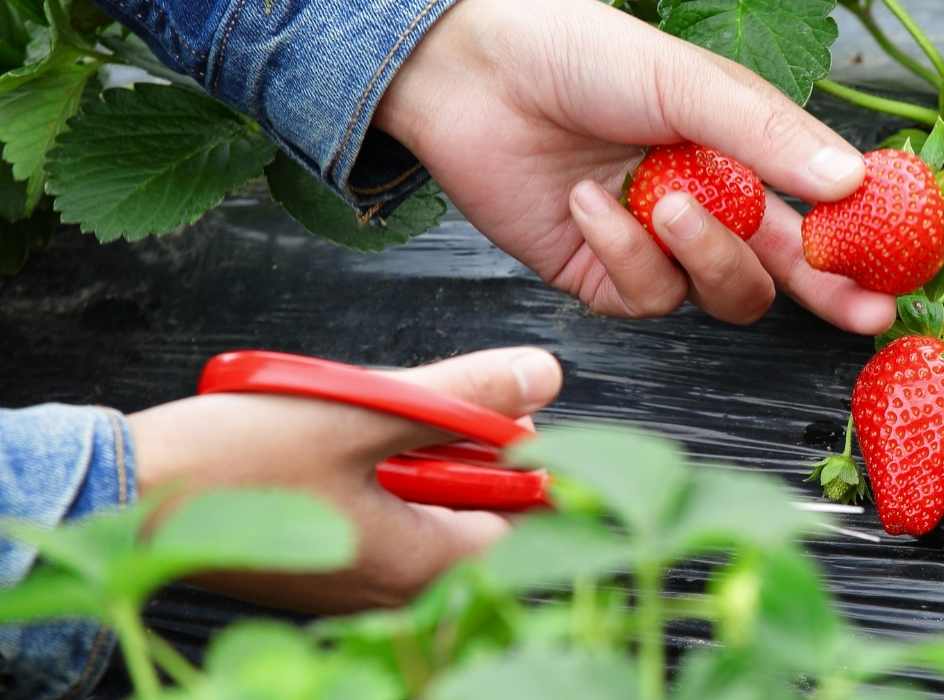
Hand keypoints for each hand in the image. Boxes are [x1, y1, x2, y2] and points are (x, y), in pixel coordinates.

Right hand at [127, 348, 562, 612]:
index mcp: (420, 566)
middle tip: (413, 402)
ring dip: (410, 454)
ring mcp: (353, 579)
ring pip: (422, 506)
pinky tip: (332, 436)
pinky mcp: (319, 561)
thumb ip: (462, 399)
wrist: (123, 491)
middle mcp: (392, 590)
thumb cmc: (234, 461)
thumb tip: (543, 375)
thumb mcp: (363, 411)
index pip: (522, 519)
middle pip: (474, 512)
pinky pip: (376, 512)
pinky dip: (370, 470)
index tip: (497, 413)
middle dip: (460, 450)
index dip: (523, 459)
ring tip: (359, 413)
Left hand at [376, 0, 894, 333]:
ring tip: (661, 202)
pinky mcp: (601, 275)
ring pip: (721, 291)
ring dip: (700, 253)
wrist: (468, 70)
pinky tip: (590, 203)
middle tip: (860, 310)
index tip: (898, 265)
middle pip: (784, 269)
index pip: (817, 208)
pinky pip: (645, 297)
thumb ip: (769, 135)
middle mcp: (706, 201)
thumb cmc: (577, 54)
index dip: (859, 242)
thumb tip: (848, 180)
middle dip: (825, 292)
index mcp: (740, 150)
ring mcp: (655, 244)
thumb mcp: (688, 81)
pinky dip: (621, 253)